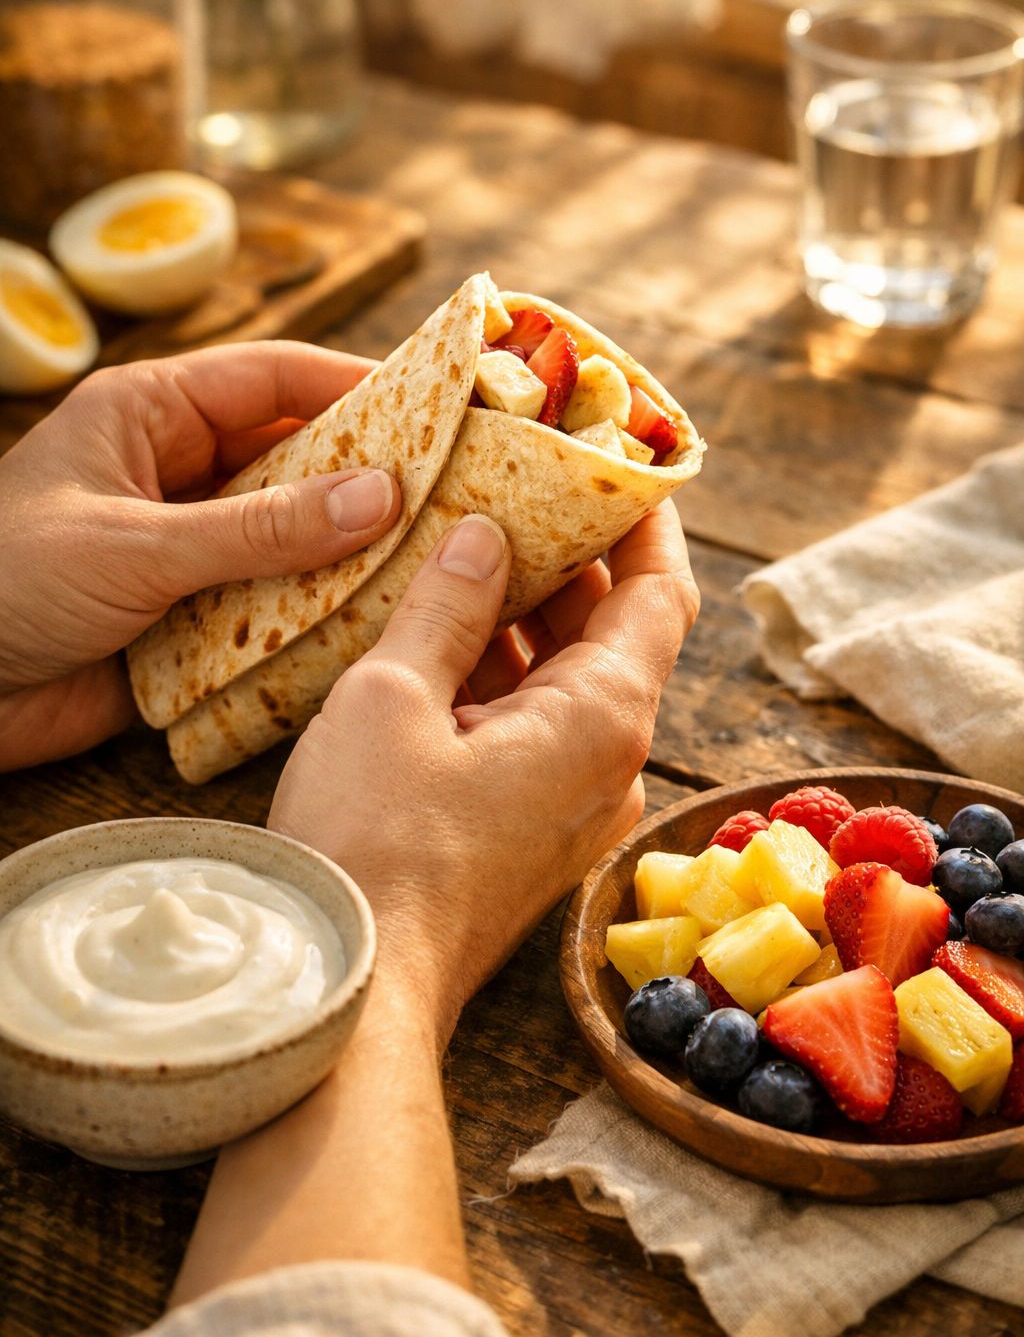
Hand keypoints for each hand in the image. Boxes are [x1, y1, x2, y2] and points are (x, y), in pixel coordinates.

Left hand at [0, 343, 400, 767]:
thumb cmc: (6, 585)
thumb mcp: (136, 544)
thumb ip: (259, 527)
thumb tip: (381, 496)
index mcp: (150, 415)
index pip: (273, 378)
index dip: (357, 383)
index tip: (440, 400)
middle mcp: (179, 473)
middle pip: (296, 457)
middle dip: (371, 474)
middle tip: (459, 487)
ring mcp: (190, 547)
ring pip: (295, 536)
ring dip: (353, 550)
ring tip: (439, 556)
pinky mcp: (195, 618)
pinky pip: (275, 606)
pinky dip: (321, 615)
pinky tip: (380, 623)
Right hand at [270, 499, 698, 1040]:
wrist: (358, 987)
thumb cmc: (375, 843)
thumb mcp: (394, 697)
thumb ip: (447, 606)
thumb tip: (484, 536)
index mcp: (603, 719)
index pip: (662, 592)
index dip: (648, 520)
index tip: (624, 458)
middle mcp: (611, 762)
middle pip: (618, 631)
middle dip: (574, 555)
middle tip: (521, 484)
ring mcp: (575, 802)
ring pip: (572, 679)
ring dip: (530, 613)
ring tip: (470, 542)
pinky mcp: (533, 829)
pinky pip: (540, 727)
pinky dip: (506, 672)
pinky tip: (443, 632)